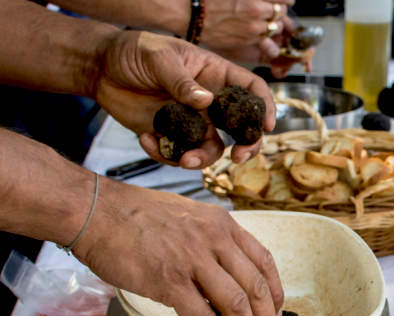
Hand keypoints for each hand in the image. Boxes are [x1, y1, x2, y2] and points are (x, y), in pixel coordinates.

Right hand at [74, 179, 283, 315]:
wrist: (96, 211)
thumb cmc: (138, 215)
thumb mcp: (190, 215)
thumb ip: (214, 241)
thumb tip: (229, 275)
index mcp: (222, 225)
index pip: (264, 262)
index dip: (275, 291)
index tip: (275, 310)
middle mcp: (214, 240)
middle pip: (256, 287)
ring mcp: (192, 260)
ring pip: (236, 304)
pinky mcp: (169, 281)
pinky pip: (201, 315)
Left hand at [92, 30, 275, 168]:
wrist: (100, 69)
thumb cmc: (133, 52)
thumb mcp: (157, 57)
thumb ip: (181, 80)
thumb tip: (205, 102)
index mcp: (215, 75)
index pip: (250, 89)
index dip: (264, 107)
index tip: (267, 125)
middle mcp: (210, 102)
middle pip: (241, 128)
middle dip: (246, 146)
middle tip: (239, 158)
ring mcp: (192, 121)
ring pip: (212, 148)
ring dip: (202, 159)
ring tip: (183, 160)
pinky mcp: (172, 135)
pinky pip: (179, 153)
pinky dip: (165, 154)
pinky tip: (146, 139)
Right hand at [199, 0, 300, 68]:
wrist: (189, 12)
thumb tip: (269, 0)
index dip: (286, 1)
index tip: (285, 2)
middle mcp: (256, 10)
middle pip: (281, 14)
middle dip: (278, 13)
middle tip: (272, 13)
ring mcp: (253, 27)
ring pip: (276, 29)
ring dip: (274, 27)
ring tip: (265, 25)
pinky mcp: (247, 41)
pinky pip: (268, 44)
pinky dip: (269, 42)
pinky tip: (264, 39)